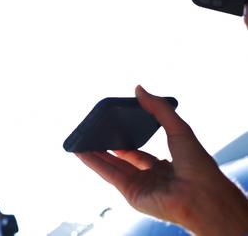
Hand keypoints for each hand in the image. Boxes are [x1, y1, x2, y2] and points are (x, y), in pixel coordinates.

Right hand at [76, 85, 247, 235]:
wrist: (202, 195)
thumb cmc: (198, 165)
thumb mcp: (178, 129)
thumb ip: (158, 109)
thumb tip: (139, 88)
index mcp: (167, 166)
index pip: (141, 153)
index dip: (127, 142)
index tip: (114, 129)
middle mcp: (152, 178)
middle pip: (124, 161)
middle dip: (107, 148)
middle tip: (94, 135)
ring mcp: (141, 187)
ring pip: (113, 167)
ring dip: (95, 155)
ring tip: (80, 142)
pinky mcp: (131, 194)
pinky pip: (109, 175)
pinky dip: (94, 163)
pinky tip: (81, 153)